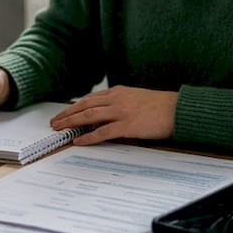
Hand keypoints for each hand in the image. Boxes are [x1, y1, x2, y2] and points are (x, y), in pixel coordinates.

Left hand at [49, 86, 177, 144]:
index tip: (64, 112)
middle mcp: (117, 99)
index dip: (74, 106)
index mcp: (119, 92)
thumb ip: (121, 103)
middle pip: (84, 105)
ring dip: (71, 123)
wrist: (178, 110)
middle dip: (67, 114)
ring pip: (89, 116)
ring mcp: (121, 112)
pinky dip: (88, 136)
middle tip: (54, 122)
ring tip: (59, 129)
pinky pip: (102, 132)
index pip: (90, 99)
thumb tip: (107, 113)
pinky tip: (78, 140)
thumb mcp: (137, 98)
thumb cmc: (160, 106)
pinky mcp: (127, 126)